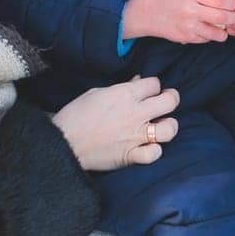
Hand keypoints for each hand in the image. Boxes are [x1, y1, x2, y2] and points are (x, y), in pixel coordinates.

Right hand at [52, 76, 180, 171]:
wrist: (63, 141)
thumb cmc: (77, 114)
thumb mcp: (97, 92)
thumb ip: (122, 87)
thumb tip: (138, 81)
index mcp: (125, 94)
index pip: (155, 83)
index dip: (153, 86)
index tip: (149, 91)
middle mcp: (135, 113)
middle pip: (170, 101)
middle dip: (171, 99)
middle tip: (165, 103)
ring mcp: (135, 135)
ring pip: (169, 128)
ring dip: (168, 126)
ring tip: (161, 126)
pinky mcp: (130, 155)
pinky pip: (155, 154)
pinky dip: (154, 151)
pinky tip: (149, 147)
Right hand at [121, 0, 234, 44]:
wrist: (147, 12)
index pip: (220, 0)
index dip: (233, 3)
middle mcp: (190, 10)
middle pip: (222, 18)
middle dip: (233, 18)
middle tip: (233, 16)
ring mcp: (188, 26)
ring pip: (217, 34)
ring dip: (224, 32)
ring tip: (224, 26)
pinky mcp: (185, 37)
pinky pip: (206, 40)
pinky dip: (211, 36)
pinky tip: (209, 29)